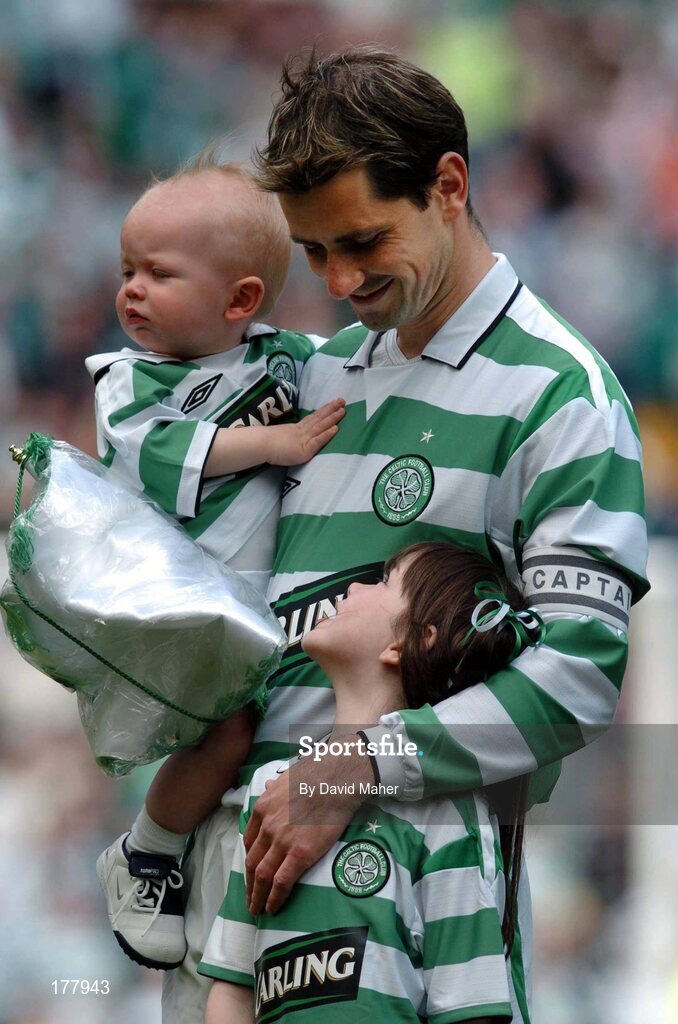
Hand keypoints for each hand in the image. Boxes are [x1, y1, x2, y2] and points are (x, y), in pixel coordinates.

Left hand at [243, 738, 374, 913]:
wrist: (335, 779)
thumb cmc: (316, 774)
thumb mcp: (286, 778)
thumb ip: (274, 787)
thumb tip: (267, 786)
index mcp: (262, 809)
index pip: (250, 841)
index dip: (250, 858)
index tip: (252, 870)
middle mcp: (267, 827)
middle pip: (252, 861)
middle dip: (249, 883)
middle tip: (250, 898)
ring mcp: (282, 842)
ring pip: (262, 876)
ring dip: (257, 896)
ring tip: (257, 909)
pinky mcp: (300, 854)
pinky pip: (281, 882)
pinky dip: (274, 898)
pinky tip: (272, 908)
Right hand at [267, 398, 344, 465]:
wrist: (260, 445)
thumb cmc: (265, 443)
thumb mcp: (280, 437)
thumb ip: (287, 437)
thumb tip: (288, 438)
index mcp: (296, 429)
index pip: (312, 418)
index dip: (323, 411)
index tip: (332, 403)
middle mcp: (302, 431)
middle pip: (319, 418)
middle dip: (331, 409)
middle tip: (342, 400)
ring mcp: (304, 439)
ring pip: (321, 426)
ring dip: (333, 418)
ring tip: (343, 411)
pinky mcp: (305, 449)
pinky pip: (318, 440)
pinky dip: (327, 434)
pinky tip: (336, 428)